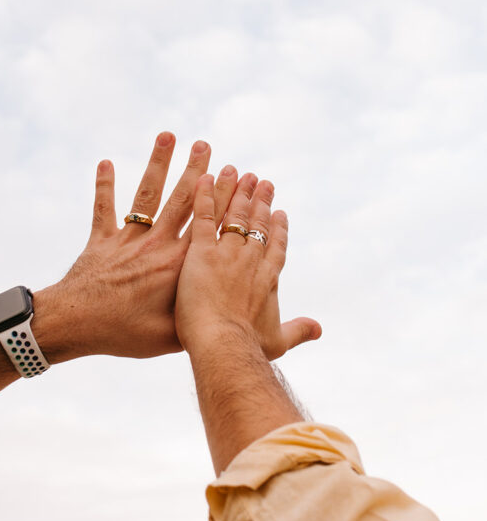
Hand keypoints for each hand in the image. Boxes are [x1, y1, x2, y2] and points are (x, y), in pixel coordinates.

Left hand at [33, 133, 241, 360]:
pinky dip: (103, 185)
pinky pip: (104, 208)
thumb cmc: (126, 335)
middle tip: (206, 144)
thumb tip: (225, 310)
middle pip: (181, 200)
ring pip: (146, 194)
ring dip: (157, 163)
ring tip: (167, 135)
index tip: (236, 173)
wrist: (76, 324)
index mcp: (178, 263)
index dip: (223, 196)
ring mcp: (127, 239)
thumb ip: (198, 316)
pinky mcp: (101, 241)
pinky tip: (105, 161)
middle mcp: (155, 244)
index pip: (207, 222)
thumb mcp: (172, 335)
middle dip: (196, 170)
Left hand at [175, 173, 321, 359]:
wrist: (225, 346)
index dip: (278, 228)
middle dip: (259, 201)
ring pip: (234, 215)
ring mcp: (227, 254)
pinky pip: (203, 218)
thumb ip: (299, 331)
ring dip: (236, 191)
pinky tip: (204, 177)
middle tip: (261, 181)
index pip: (276, 246)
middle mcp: (251, 260)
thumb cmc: (250, 348)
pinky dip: (204, 196)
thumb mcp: (278, 341)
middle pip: (257, 224)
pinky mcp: (202, 253)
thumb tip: (319, 329)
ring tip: (237, 171)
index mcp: (269, 278)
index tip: (280, 211)